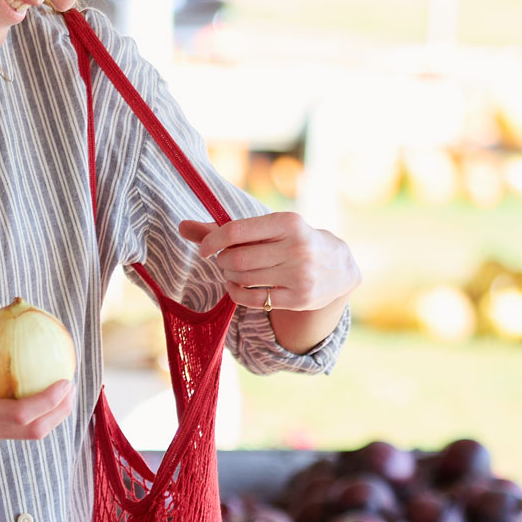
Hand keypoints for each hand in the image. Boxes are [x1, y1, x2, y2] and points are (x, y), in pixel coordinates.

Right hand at [0, 314, 77, 446]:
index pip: (22, 414)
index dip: (50, 400)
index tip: (67, 380)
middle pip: (32, 432)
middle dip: (59, 413)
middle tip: (73, 386)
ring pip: (24, 435)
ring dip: (48, 416)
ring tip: (62, 391)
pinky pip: (10, 428)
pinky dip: (30, 414)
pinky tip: (35, 390)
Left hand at [178, 212, 360, 312]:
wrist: (340, 267)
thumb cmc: (294, 242)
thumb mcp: (270, 228)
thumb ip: (226, 229)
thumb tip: (181, 226)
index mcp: (288, 222)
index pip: (237, 230)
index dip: (212, 241)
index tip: (204, 250)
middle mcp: (296, 247)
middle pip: (237, 257)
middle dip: (222, 261)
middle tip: (224, 261)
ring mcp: (299, 275)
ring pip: (243, 278)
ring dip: (229, 276)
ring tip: (232, 272)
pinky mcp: (299, 298)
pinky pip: (253, 299)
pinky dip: (237, 293)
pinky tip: (238, 286)